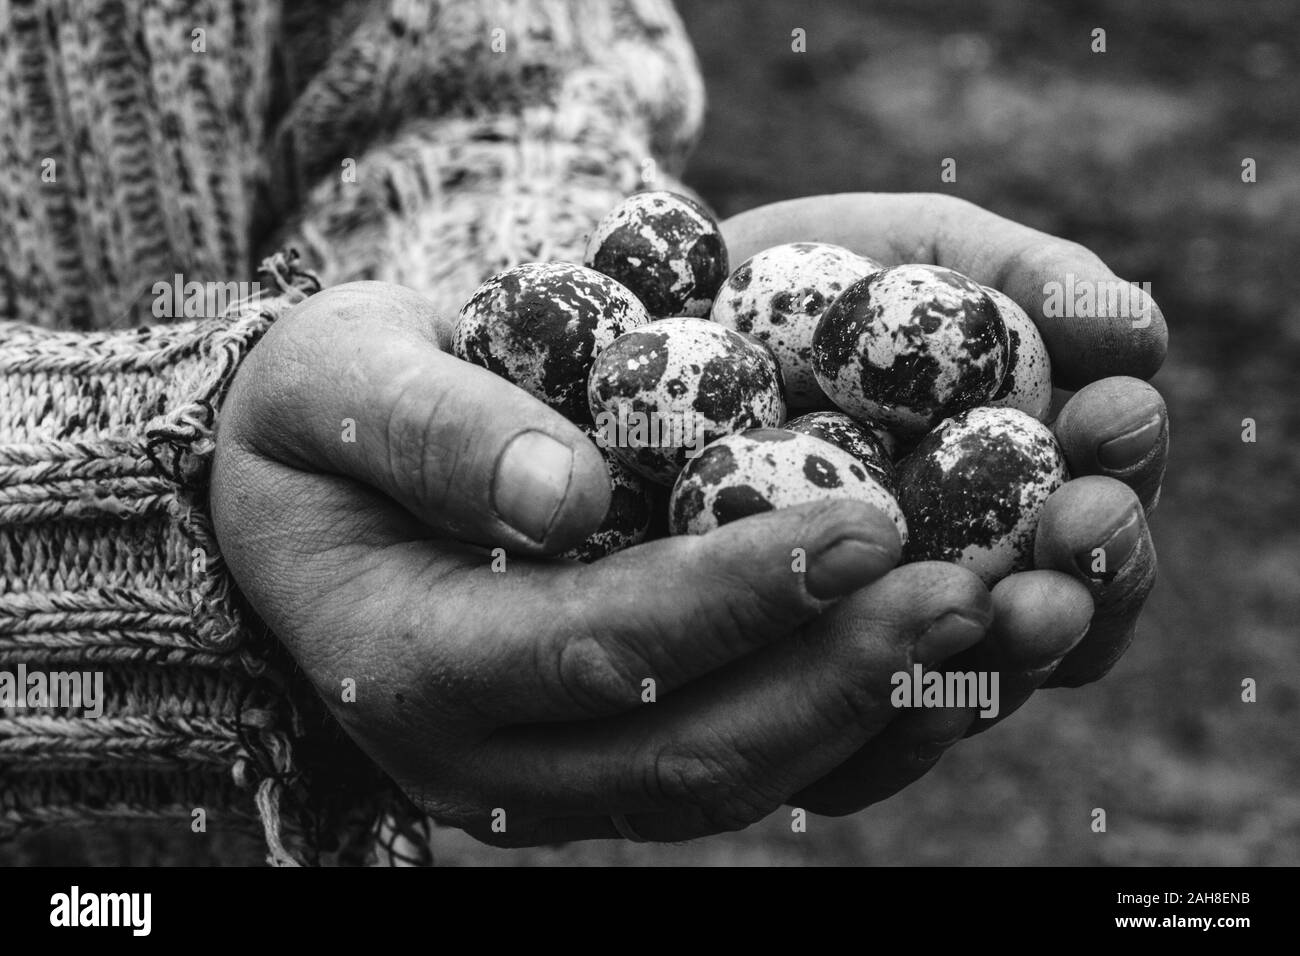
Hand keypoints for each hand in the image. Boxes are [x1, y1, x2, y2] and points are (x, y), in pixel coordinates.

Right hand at [211, 281, 1001, 843]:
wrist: (323, 488)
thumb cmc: (323, 414)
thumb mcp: (336, 379)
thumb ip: (434, 430)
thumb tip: (567, 487)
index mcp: (413, 661)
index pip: (591, 644)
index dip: (734, 596)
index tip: (867, 521)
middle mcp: (489, 756)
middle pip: (687, 752)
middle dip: (839, 678)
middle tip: (974, 593)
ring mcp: (557, 774)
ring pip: (734, 781)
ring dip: (873, 715)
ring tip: (997, 625)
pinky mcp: (613, 753)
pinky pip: (749, 763)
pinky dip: (854, 720)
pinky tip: (944, 650)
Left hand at [721, 193, 1167, 812]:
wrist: (667, 324)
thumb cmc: (815, 282)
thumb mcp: (925, 251)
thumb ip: (1031, 281)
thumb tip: (1138, 330)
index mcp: (1022, 483)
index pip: (1104, 492)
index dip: (1123, 459)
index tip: (1114, 411)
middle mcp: (969, 574)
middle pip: (1060, 605)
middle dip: (1092, 571)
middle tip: (1084, 526)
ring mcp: (883, 635)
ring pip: (974, 680)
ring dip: (1010, 653)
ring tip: (1016, 608)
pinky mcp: (794, 681)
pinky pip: (853, 733)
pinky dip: (888, 717)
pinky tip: (903, 681)